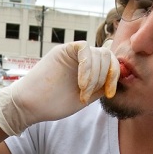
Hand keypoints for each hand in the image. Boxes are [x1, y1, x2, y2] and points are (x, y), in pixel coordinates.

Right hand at [0, 41, 119, 135]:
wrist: (30, 105)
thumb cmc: (54, 104)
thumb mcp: (86, 96)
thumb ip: (102, 85)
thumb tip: (122, 73)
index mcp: (89, 68)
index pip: (111, 62)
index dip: (115, 76)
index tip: (109, 94)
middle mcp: (83, 58)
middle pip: (107, 56)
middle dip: (106, 76)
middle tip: (89, 94)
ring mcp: (73, 53)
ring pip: (99, 53)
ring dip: (94, 77)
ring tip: (82, 92)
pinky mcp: (64, 50)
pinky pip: (84, 48)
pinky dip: (87, 67)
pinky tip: (80, 84)